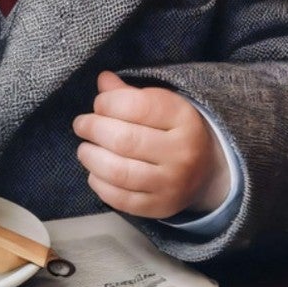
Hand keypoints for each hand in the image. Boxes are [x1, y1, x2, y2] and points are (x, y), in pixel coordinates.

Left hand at [72, 72, 230, 220]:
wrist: (206, 171)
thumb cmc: (173, 131)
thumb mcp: (162, 106)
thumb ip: (130, 93)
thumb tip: (102, 79)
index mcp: (184, 119)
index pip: (138, 106)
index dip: (108, 103)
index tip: (99, 104)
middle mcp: (182, 152)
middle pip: (124, 140)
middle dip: (93, 129)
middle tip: (82, 125)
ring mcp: (171, 183)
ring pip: (118, 172)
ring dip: (91, 157)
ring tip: (84, 149)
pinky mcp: (159, 207)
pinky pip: (120, 198)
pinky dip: (99, 183)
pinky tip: (95, 172)